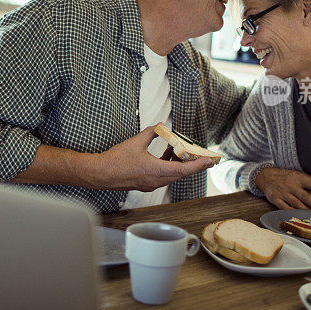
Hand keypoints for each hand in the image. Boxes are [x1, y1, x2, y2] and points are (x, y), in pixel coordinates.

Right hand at [92, 126, 213, 191]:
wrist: (101, 174)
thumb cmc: (116, 160)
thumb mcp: (136, 142)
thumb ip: (151, 133)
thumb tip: (161, 126)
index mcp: (156, 171)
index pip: (183, 170)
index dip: (198, 165)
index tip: (209, 161)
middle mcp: (156, 181)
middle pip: (181, 174)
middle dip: (193, 165)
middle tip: (204, 158)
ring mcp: (151, 184)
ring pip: (172, 175)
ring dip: (180, 165)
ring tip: (184, 152)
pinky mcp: (146, 183)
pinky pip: (164, 176)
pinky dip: (169, 167)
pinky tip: (167, 155)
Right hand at [254, 168, 310, 210]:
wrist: (266, 176)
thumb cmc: (286, 177)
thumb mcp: (297, 174)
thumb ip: (308, 182)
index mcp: (297, 177)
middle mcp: (290, 185)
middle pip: (305, 196)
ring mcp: (282, 193)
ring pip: (296, 204)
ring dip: (306, 211)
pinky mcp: (276, 199)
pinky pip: (285, 208)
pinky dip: (293, 213)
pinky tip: (300, 217)